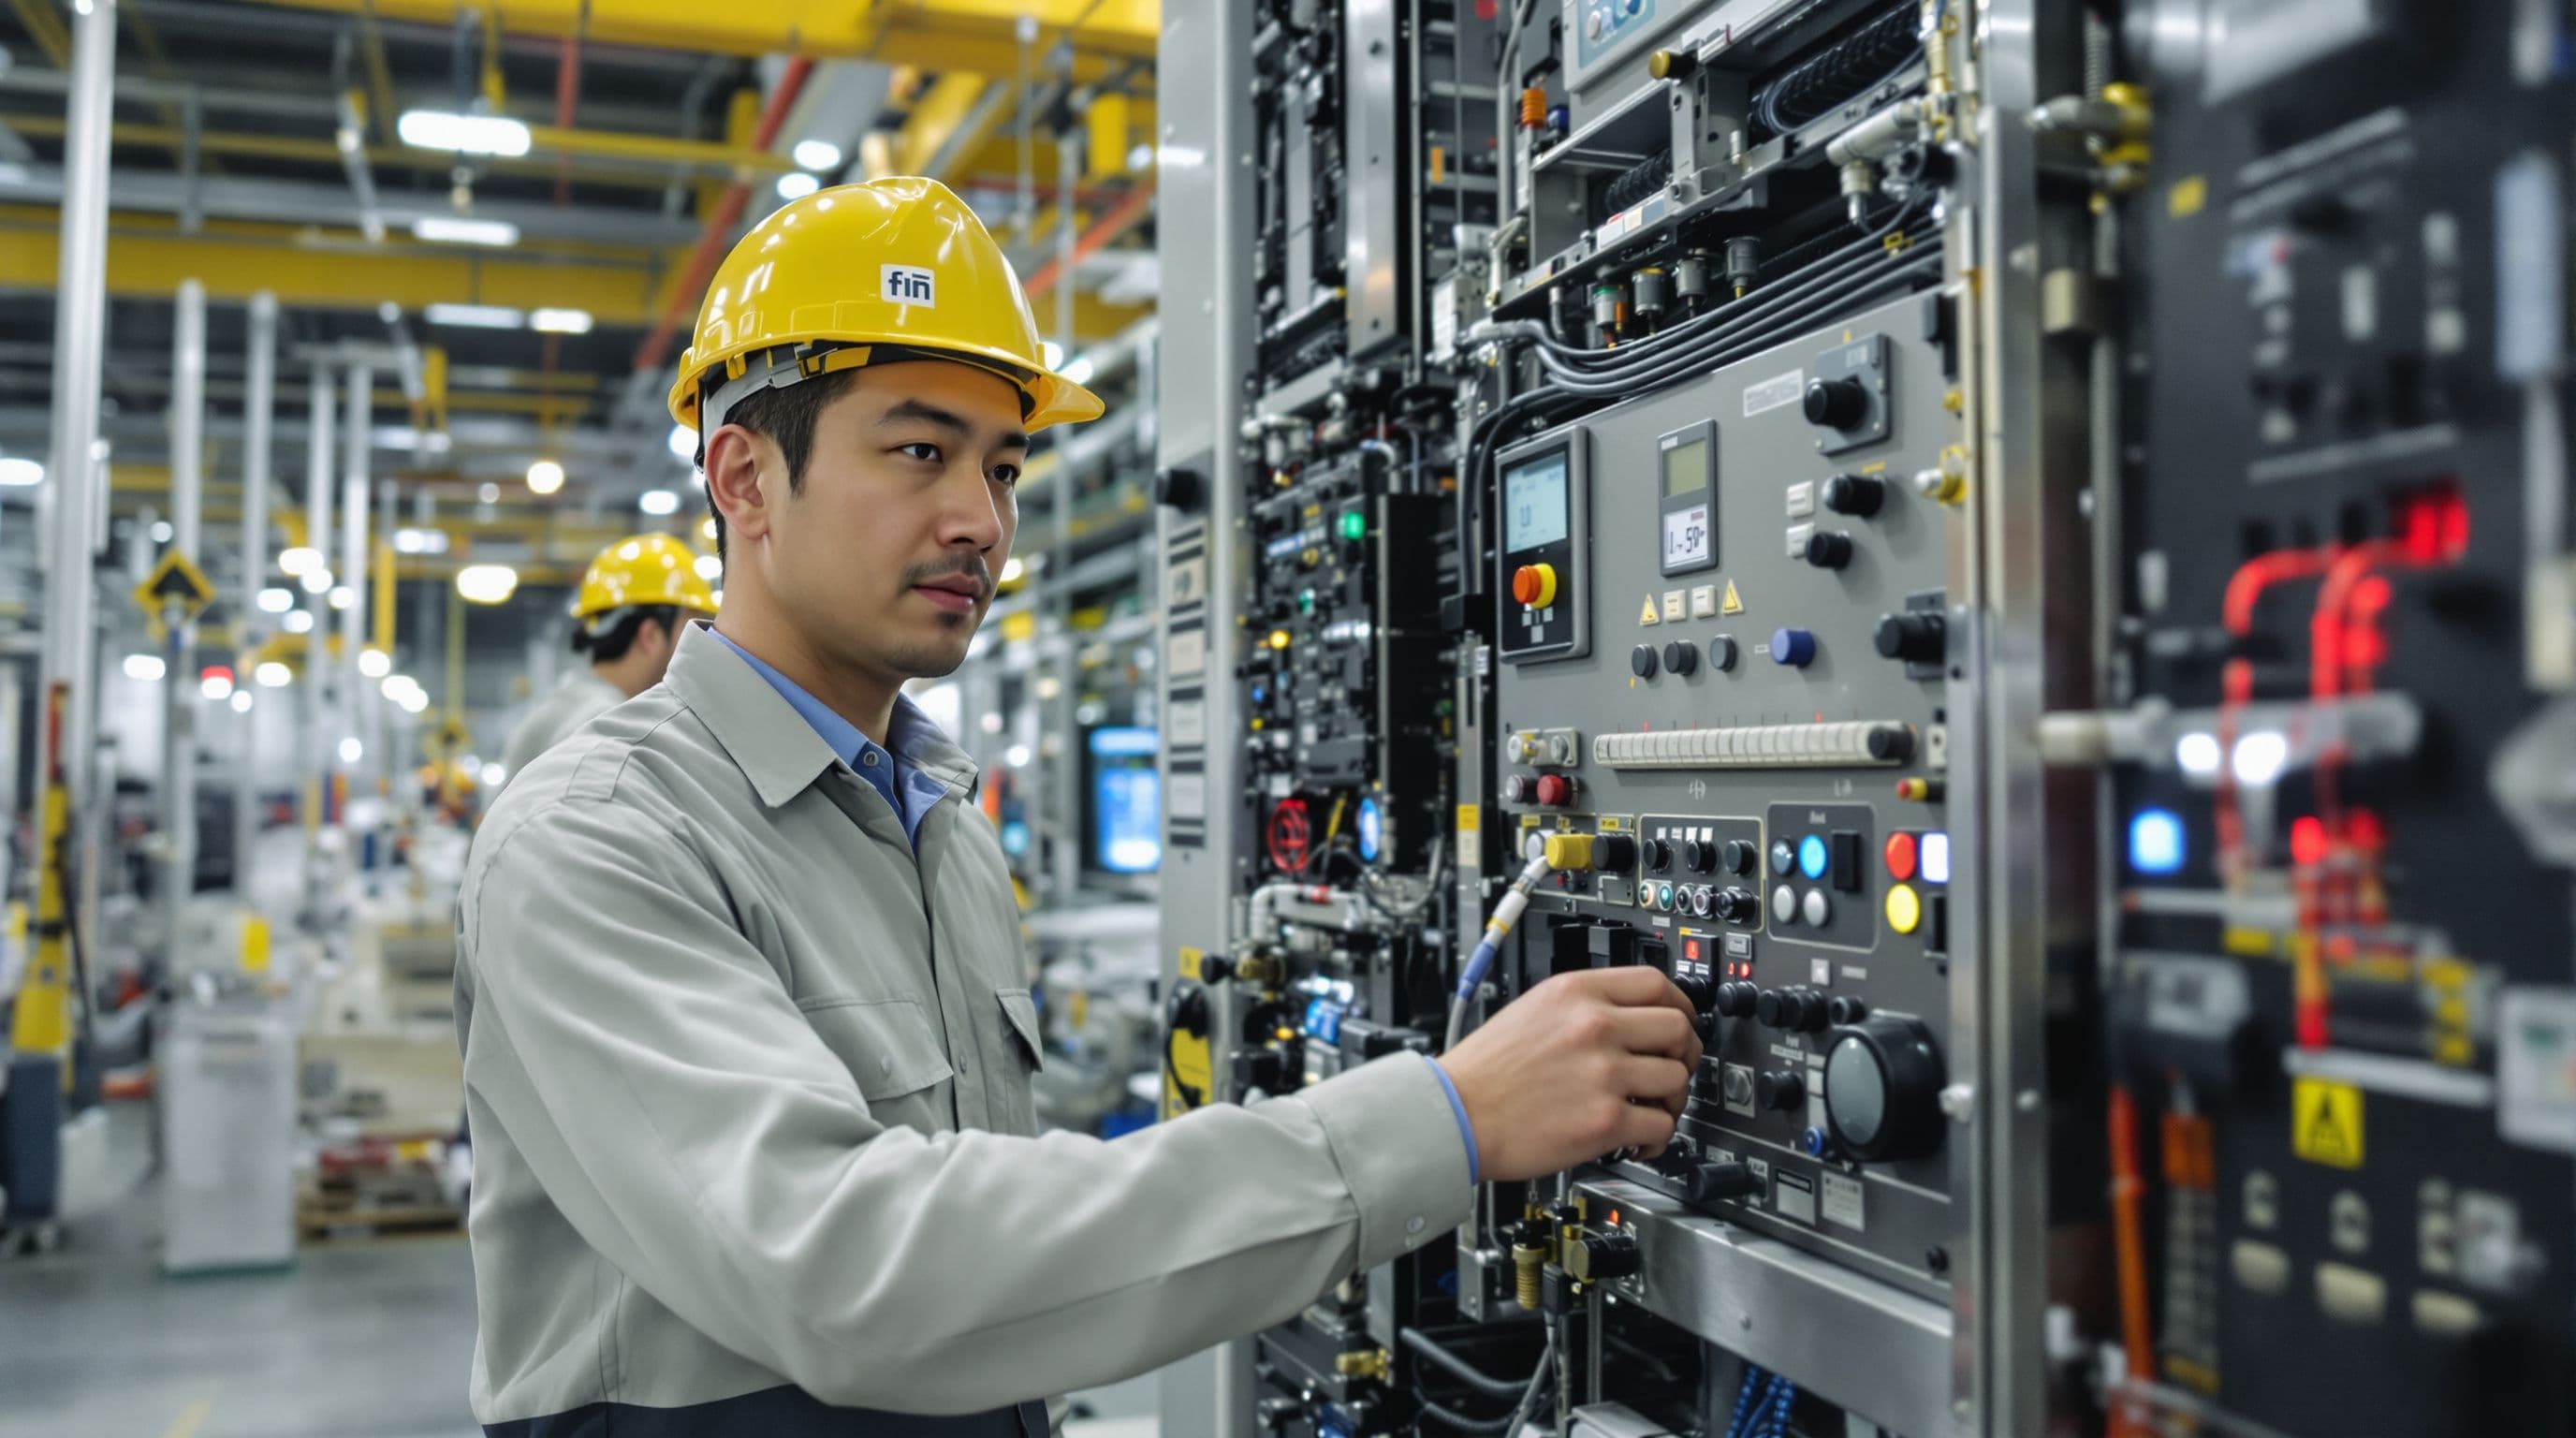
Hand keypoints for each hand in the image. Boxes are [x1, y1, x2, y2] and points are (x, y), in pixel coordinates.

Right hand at [1437, 967, 1703, 1181]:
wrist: (1455, 1115)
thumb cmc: (1485, 1071)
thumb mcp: (1533, 1009)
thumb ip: (1582, 1006)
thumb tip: (1629, 1018)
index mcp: (1577, 993)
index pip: (1656, 982)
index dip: (1680, 1005)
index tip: (1682, 1021)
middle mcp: (1595, 1026)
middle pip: (1679, 1028)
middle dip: (1686, 1053)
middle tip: (1675, 1068)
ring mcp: (1604, 1073)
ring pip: (1677, 1079)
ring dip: (1673, 1100)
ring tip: (1652, 1110)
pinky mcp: (1606, 1120)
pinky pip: (1662, 1126)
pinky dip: (1658, 1138)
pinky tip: (1640, 1140)